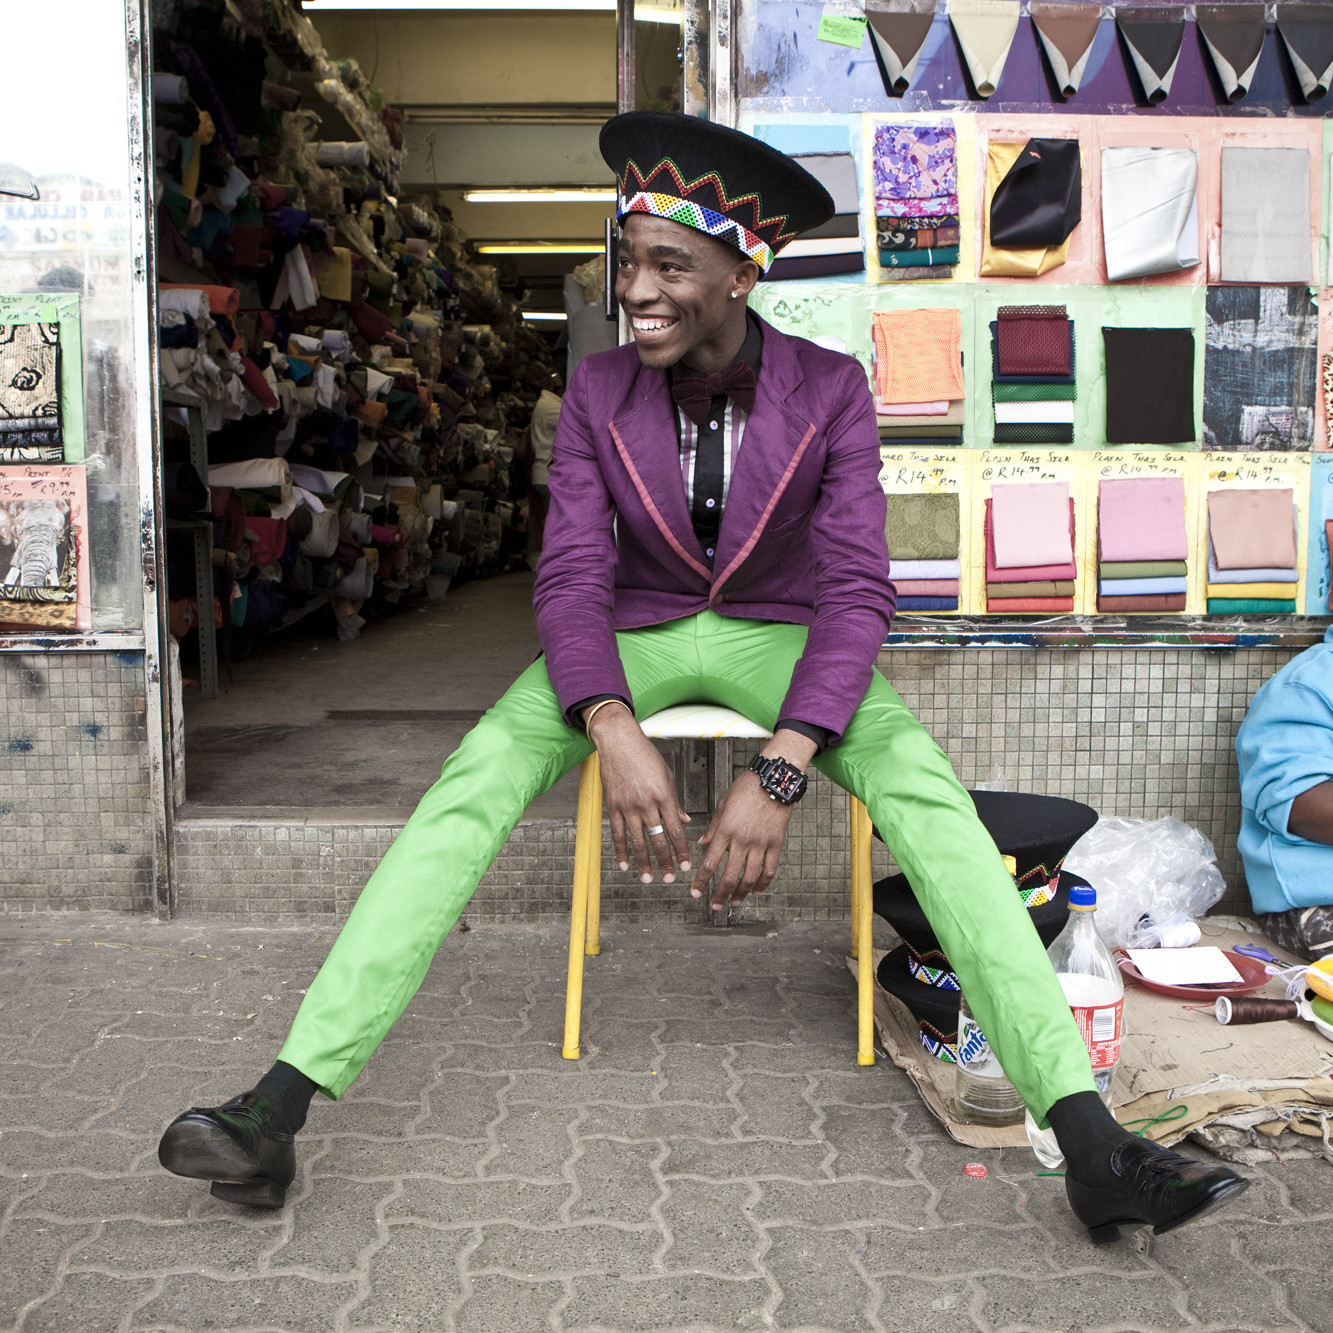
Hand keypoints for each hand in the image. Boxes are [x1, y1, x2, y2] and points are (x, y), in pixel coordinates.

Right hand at [586, 702, 691, 883]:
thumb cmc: (646, 756)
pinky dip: (621, 851)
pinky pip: (617, 833)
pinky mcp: (613, 806)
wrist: (619, 742)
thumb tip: (685, 822)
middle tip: (670, 879)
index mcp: (664, 796)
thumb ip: (675, 802)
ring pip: (638, 841)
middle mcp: (647, 804)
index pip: (676, 830)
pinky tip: (625, 865)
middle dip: (665, 862)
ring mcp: (629, 806)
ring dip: (644, 862)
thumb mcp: (667, 777)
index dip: (681, 850)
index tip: (686, 866)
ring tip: (648, 879)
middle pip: (658, 840)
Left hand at [690, 772, 792, 911]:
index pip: (709, 863)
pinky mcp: (776, 843)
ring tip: (734, 902)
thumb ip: (713, 828)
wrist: (773, 780)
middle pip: (729, 876)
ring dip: (740, 894)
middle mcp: (741, 840)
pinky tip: (756, 890)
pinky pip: (769, 870)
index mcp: (725, 830)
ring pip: (750, 877)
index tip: (696, 893)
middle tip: (714, 905)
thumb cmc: (746, 788)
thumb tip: (703, 843)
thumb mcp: (722, 805)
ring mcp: (760, 844)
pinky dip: (762, 884)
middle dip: (720, 894)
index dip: (701, 881)